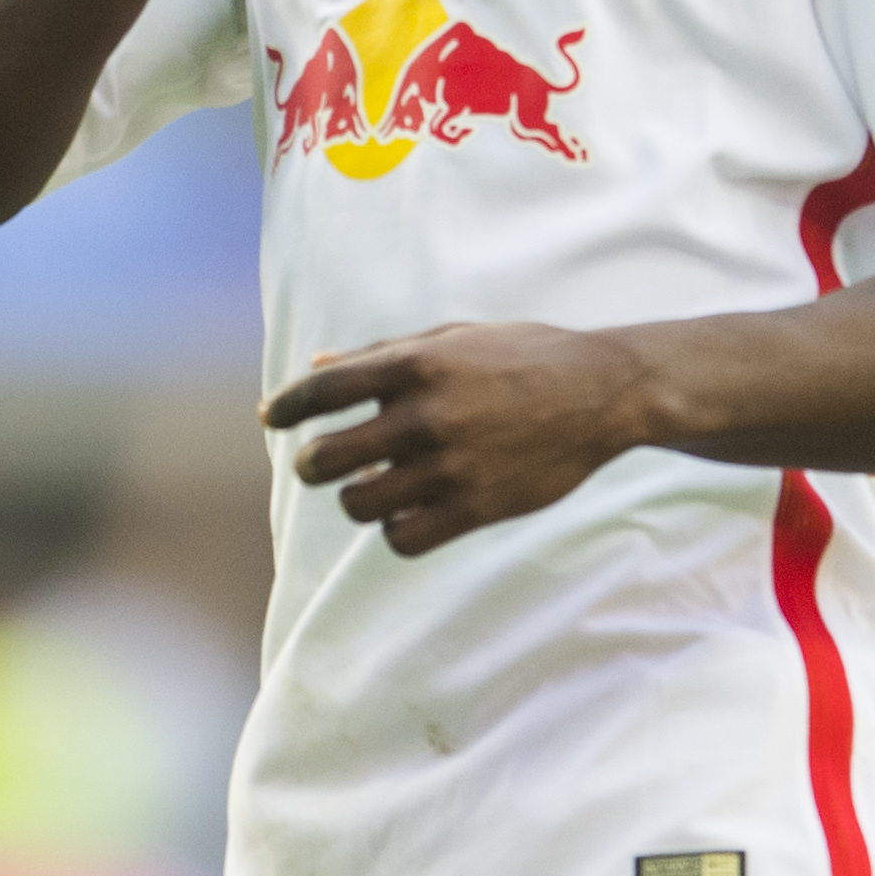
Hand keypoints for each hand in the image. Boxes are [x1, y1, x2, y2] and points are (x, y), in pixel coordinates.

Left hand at [263, 321, 653, 555]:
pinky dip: (394, 528)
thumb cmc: (524, 356)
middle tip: (318, 463)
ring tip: (371, 485)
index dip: (287, 406)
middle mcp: (426, 416)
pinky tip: (406, 510)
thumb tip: (316, 367)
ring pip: (359, 504)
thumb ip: (383, 353)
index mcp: (417, 364)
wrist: (602, 394)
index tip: (271, 417)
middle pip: (326, 458)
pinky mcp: (476, 508)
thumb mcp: (454, 338)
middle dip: (312, 463)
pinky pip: (403, 537)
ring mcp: (450, 467)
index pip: (323, 390)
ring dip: (356, 497)